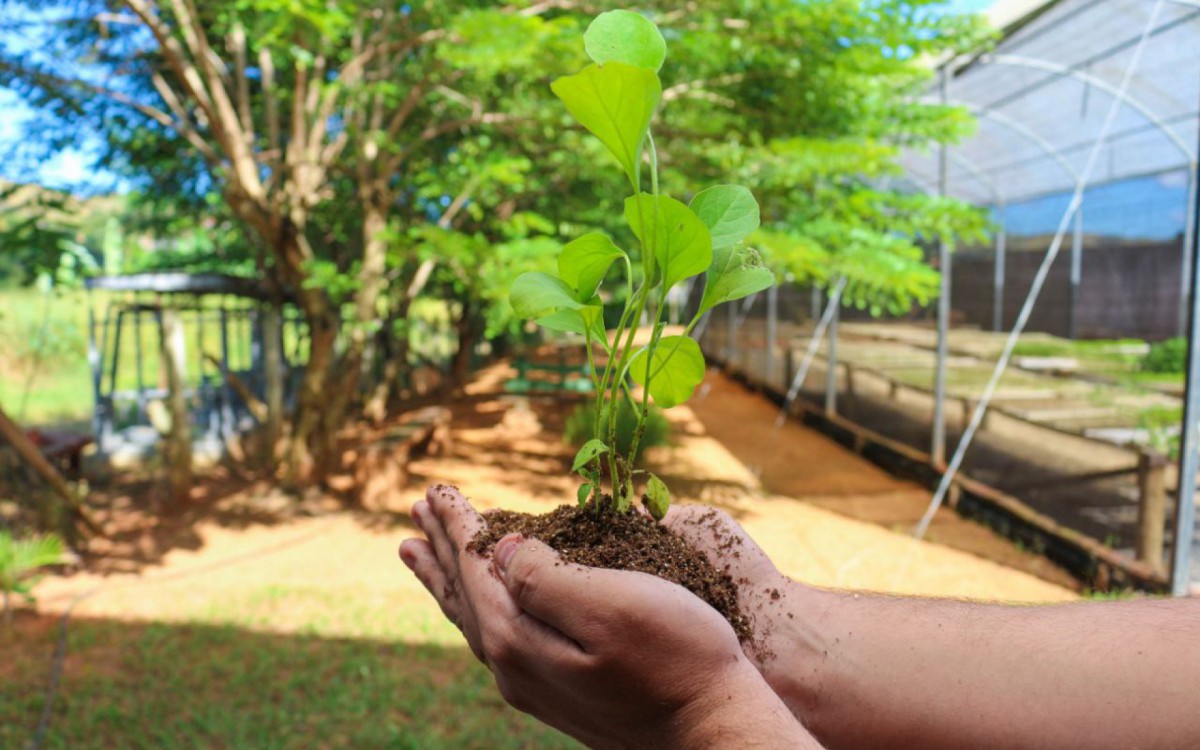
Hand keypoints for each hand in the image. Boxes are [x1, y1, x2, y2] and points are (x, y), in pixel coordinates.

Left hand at [400, 485, 818, 749]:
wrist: (714, 734)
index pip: (475, 565)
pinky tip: (485, 607)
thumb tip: (504, 550)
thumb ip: (546, 575)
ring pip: (476, 620)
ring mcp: (535, 687)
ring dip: (450, 580)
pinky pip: (497, 640)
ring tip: (422, 554)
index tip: (435, 489)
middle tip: (415, 514)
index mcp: (518, 638)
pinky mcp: (560, 695)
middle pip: (465, 594)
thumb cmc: (678, 660)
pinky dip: (479, 608)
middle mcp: (514, 669)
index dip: (458, 522)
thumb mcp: (613, 604)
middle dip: (443, 547)